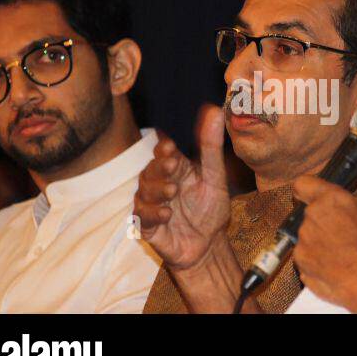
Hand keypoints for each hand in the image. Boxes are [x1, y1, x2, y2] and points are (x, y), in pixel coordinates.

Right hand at [134, 105, 230, 270]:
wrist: (209, 245)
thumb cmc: (210, 208)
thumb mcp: (215, 176)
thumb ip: (211, 146)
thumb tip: (215, 110)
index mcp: (176, 168)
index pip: (163, 152)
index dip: (164, 149)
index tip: (171, 147)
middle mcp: (160, 183)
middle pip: (150, 170)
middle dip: (159, 167)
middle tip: (172, 166)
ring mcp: (152, 204)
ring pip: (143, 192)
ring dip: (157, 190)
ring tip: (172, 191)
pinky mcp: (147, 226)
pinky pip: (142, 218)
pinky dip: (153, 214)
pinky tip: (166, 214)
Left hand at [292, 176, 356, 312]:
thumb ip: (341, 209)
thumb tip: (333, 212)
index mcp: (332, 199)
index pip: (303, 184)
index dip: (304, 192)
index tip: (304, 197)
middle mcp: (314, 215)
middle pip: (307, 215)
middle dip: (319, 225)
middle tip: (339, 237)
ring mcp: (304, 239)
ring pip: (306, 238)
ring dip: (317, 245)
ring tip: (340, 256)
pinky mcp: (300, 261)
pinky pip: (305, 258)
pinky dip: (315, 262)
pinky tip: (334, 268)